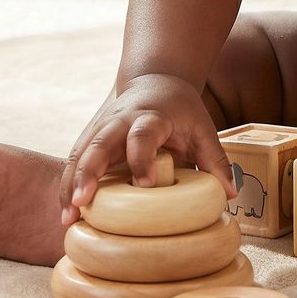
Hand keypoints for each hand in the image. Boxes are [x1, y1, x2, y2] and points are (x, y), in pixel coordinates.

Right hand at [59, 73, 235, 225]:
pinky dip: (66, 186)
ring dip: (70, 184)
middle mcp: (120, 121)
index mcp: (151, 116)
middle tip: (82, 202)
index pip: (142, 135)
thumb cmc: (181, 109)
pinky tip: (66, 214)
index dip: (142, 158)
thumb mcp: (203, 128)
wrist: (156, 78)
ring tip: (68, 218)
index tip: (145, 185)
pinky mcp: (90, 139)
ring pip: (79, 154)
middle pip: (99, 143)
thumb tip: (230, 195)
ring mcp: (101, 129)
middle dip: (89, 172)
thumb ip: (216, 159)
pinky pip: (73, 162)